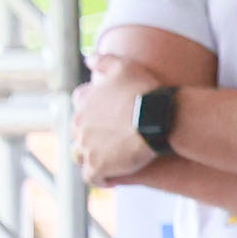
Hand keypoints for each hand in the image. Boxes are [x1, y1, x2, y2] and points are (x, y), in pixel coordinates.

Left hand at [74, 65, 164, 187]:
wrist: (157, 118)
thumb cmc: (144, 90)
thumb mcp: (124, 66)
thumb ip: (103, 60)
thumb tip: (88, 60)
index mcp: (84, 102)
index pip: (80, 106)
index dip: (93, 111)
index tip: (107, 115)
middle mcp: (80, 124)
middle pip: (78, 133)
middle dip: (90, 136)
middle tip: (111, 140)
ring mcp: (87, 147)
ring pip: (81, 156)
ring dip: (92, 158)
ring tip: (110, 161)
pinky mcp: (98, 166)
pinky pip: (91, 177)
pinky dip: (99, 177)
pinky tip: (111, 177)